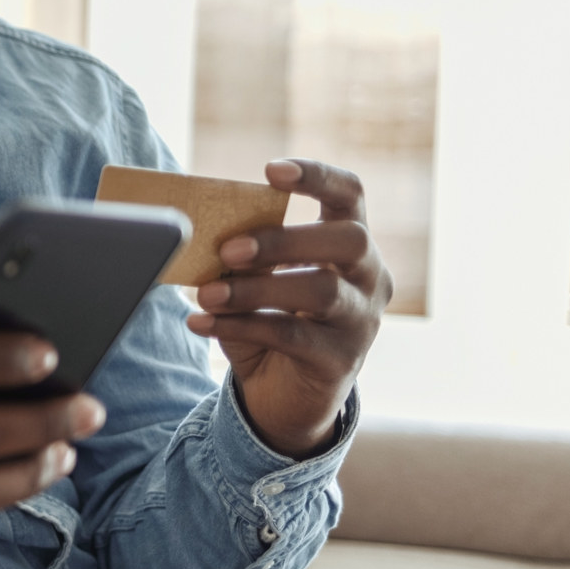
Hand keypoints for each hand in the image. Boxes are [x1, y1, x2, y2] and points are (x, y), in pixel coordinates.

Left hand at [187, 159, 391, 457]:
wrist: (284, 398)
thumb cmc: (268, 322)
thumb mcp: (255, 281)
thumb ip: (243, 254)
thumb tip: (201, 229)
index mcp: (350, 245)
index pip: (351, 195)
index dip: (318, 176)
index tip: (271, 170)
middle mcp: (369, 278)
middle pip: (349, 240)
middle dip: (285, 238)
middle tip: (229, 248)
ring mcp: (362, 321)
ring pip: (322, 290)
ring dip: (256, 288)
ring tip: (205, 293)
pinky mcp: (342, 360)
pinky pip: (292, 335)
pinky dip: (240, 325)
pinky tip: (199, 323)